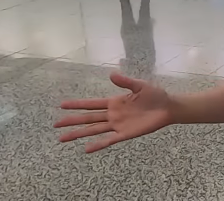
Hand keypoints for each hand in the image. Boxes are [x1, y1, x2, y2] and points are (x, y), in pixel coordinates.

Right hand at [54, 73, 172, 152]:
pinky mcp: (126, 134)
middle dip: (72, 121)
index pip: (91, 104)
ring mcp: (118, 125)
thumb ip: (125, 81)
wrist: (168, 107)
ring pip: (94, 130)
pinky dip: (98, 144)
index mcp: (114, 102)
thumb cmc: (155, 95)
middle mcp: (112, 115)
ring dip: (79, 134)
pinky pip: (109, 140)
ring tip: (63, 138)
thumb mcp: (139, 86)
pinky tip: (86, 149)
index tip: (62, 105)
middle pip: (88, 118)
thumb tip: (111, 74)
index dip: (77, 104)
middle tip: (56, 125)